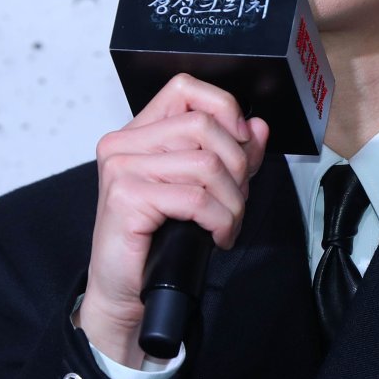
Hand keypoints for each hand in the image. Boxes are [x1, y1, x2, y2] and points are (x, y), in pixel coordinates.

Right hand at [77, 74, 268, 367]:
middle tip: (236, 199)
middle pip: (203, 125)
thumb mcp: (204, 188)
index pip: (185, 88)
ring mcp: (122, 168)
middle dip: (237, 165)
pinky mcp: (126, 197)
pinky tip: (216, 236)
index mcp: (140, 133)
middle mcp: (124, 144)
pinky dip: (219, 220)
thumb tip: (257, 127)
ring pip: (206, 164)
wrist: (126, 290)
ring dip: (232, 200)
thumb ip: (231, 154)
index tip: (242, 141)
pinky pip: (196, 198)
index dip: (224, 108)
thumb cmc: (158, 240)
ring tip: (227, 222)